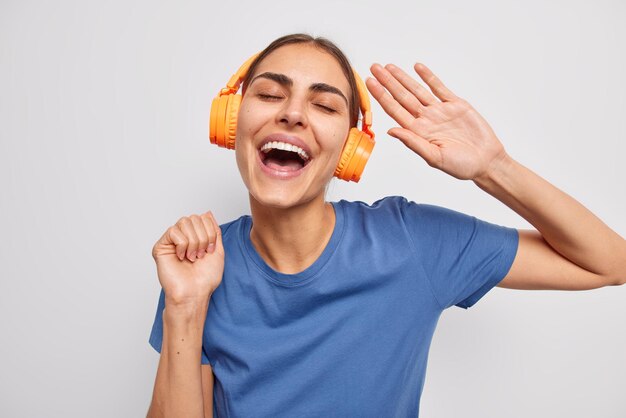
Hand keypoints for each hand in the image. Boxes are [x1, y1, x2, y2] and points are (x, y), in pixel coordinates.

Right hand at [151, 211, 223, 304]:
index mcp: (195, 237)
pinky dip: (182, 245)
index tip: (210, 249)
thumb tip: (207, 213)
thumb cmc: (205, 278)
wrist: (194, 293)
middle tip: (201, 255)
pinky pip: (173, 231)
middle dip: (203, 237)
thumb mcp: (217, 250)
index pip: (203, 218)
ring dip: (193, 241)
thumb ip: (214, 230)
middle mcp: (183, 237)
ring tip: (192, 257)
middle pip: (194, 218)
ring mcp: (171, 242)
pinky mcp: (161, 247)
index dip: (210, 231)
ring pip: (184, 222)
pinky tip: (181, 257)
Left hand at [366, 62, 506, 180]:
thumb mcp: (435, 157)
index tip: (370, 84)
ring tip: (389, 67)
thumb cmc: (461, 165)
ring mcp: (439, 111)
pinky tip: (417, 68)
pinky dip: (428, 77)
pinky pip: (439, 88)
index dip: (382, 96)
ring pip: (417, 90)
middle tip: (374, 68)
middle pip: (402, 97)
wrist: (487, 161)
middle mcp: (426, 120)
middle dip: (388, 82)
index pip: (395, 110)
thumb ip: (413, 143)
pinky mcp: (456, 105)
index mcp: (418, 132)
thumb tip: (391, 131)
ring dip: (403, 78)